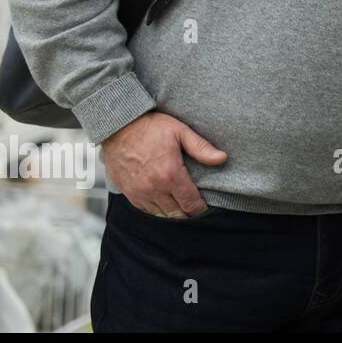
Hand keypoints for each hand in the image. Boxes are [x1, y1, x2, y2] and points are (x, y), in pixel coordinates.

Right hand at [101, 111, 227, 217]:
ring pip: (161, 215)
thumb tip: (222, 158)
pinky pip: (146, 210)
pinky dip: (157, 210)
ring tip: (181, 205)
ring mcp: (140, 193)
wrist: (119, 127)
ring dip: (173, 212)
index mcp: (170, 175)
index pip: (190, 203)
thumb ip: (201, 148)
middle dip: (188, 212)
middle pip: (177, 214)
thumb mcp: (180, 132)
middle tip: (195, 206)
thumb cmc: (150, 127)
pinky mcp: (129, 193)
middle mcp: (154, 188)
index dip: (200, 208)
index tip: (205, 205)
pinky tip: (164, 202)